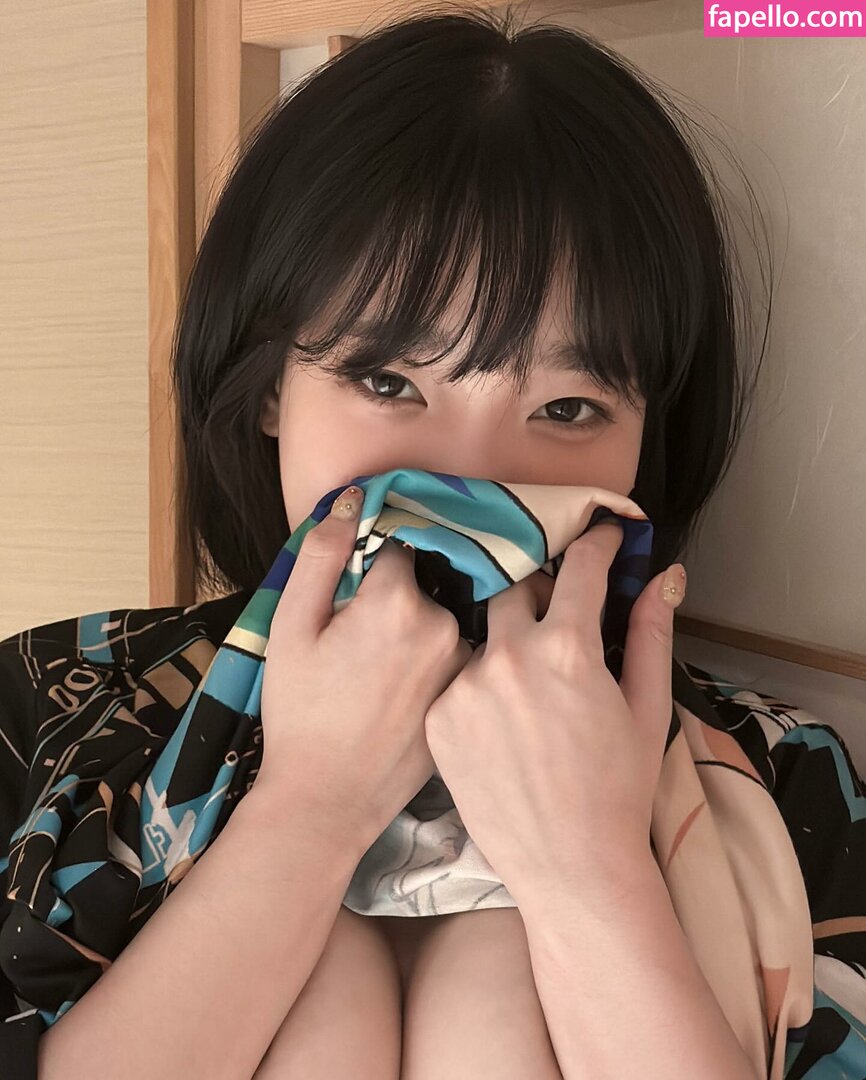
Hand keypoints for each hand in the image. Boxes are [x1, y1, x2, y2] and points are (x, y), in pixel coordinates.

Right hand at [258, 486, 472, 853]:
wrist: (327, 799)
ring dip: (414, 630)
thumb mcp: (291, 626)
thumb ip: (322, 554)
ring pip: (439, 620)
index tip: (353, 591)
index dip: (370, 565)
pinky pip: (452, 657)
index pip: (396, 548)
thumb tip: (352, 498)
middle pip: (422, 585)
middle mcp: (446, 626)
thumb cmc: (300, 712)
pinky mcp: (468, 697)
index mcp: (399, 601)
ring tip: (377, 674)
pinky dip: (430, 662)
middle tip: (357, 644)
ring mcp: (464, 665)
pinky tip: (398, 695)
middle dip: (393, 599)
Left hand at [423, 521, 684, 907]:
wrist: (568, 866)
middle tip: (557, 615)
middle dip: (539, 589)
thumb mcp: (645, 708)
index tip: (599, 535)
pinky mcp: (438, 717)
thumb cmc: (618, 789)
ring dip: (506, 639)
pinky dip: (480, 682)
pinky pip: (457, 676)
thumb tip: (664, 575)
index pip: (577, 567)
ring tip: (527, 680)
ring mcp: (465, 687)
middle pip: (514, 587)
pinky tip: (501, 718)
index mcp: (567, 648)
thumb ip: (649, 632)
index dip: (593, 542)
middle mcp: (508, 657)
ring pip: (483, 632)